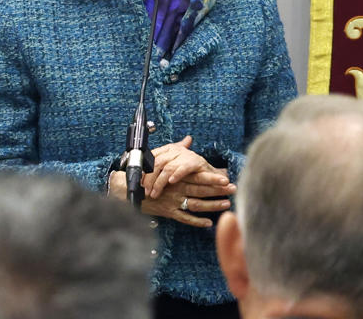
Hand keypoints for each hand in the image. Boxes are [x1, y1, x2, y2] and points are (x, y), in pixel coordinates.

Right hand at [106, 135, 234, 227]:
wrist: (129, 189)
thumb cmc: (147, 173)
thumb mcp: (163, 159)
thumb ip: (178, 149)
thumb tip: (188, 139)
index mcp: (178, 176)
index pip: (199, 176)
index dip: (213, 177)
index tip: (227, 177)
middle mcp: (177, 188)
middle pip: (201, 189)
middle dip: (218, 190)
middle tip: (234, 189)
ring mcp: (173, 201)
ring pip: (196, 204)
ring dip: (212, 205)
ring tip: (226, 204)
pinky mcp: (168, 212)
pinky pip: (184, 218)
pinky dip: (196, 221)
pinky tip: (209, 223)